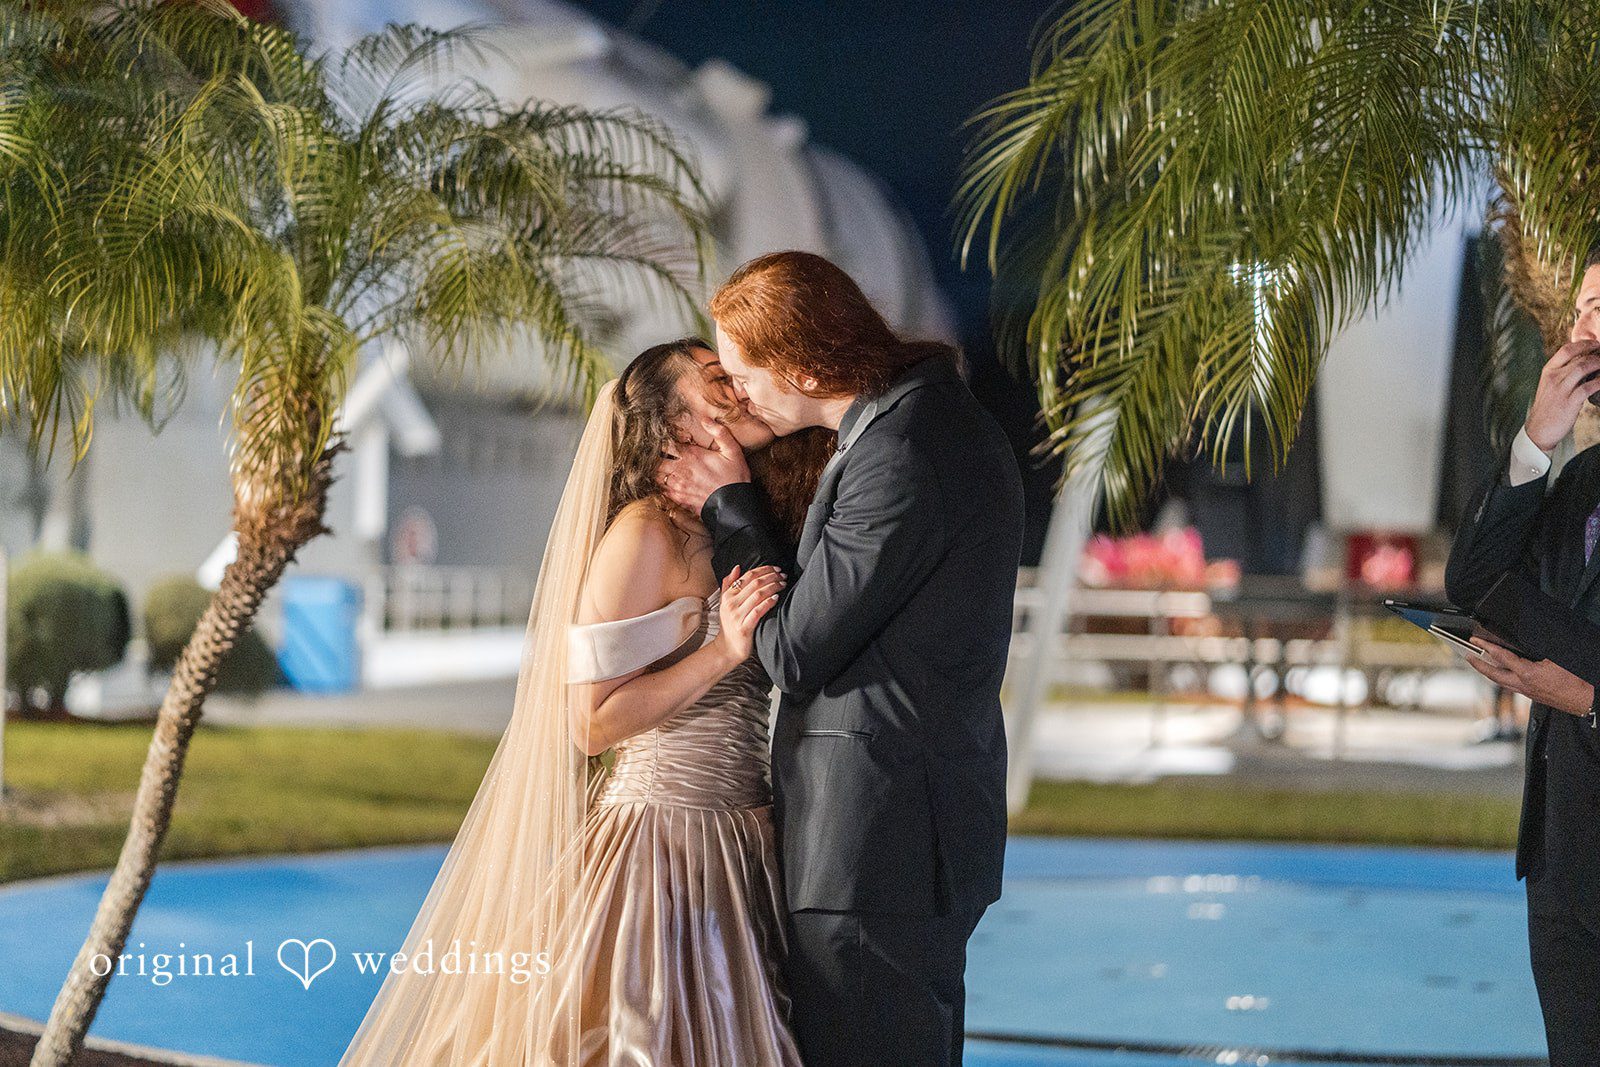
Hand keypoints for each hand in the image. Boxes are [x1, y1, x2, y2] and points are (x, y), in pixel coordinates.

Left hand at [657, 420, 750, 514]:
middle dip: (655, 456)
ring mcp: (678, 485)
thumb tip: (705, 420)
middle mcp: (681, 470)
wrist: (734, 505)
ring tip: (659, 467)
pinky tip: (666, 481)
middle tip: (655, 452)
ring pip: (656, 475)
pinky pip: (661, 490)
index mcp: (691, 455)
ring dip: (657, 470)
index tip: (661, 438)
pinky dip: (661, 484)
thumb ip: (720, 433)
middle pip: (656, 460)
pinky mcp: (679, 498)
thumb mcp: (733, 451)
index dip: (661, 440)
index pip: (666, 444)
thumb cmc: (734, 478)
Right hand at [714, 565, 784, 661]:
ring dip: (773, 587)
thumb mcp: (725, 603)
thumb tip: (737, 567)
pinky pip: (758, 611)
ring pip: (758, 594)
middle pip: (755, 583)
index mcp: (728, 595)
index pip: (748, 576)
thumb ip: (729, 584)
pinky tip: (777, 598)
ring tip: (783, 584)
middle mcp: (731, 604)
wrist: (727, 648)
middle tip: (783, 575)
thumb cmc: (730, 625)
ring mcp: (737, 615)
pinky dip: (769, 602)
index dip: (764, 570)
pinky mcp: (744, 627)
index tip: (776, 568)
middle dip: (772, 577)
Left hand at [1465, 637, 1593, 715]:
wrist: (1586, 700)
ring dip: (1489, 673)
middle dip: (1478, 664)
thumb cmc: (1576, 680)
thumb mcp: (1556, 658)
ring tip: (1480, 664)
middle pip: (1493, 674)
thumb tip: (1525, 642)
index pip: (1501, 657)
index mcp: (1527, 673)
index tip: (1475, 640)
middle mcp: (1523, 685)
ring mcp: (1527, 692)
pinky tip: (1502, 675)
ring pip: (1501, 682)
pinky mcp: (1532, 696)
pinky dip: (1502, 678)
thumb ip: (1537, 650)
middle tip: (1468, 656)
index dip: (1486, 646)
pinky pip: (1511, 686)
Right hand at [1524, 340, 1599, 450]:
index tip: (1597, 344)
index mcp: (1548, 371)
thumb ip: (1563, 373)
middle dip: (1597, 355)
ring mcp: (1560, 390)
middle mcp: (1553, 377)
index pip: (1567, 349)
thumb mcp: (1550, 385)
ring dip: (1599, 364)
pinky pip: (1589, 387)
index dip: (1585, 344)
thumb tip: (1584, 362)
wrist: (1539, 429)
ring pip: (1583, 368)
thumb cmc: (1548, 407)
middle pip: (1579, 357)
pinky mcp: (1569, 402)